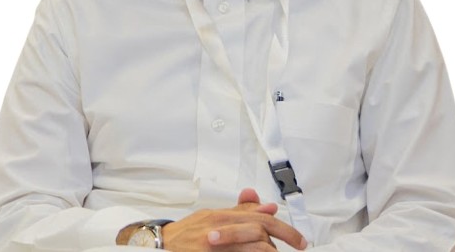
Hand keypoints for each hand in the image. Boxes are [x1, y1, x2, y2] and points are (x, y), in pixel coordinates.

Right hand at [160, 188, 306, 250]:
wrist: (156, 247)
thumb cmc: (184, 235)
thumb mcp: (211, 218)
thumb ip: (239, 213)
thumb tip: (268, 208)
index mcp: (221, 217)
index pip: (260, 219)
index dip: (285, 229)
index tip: (299, 240)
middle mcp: (218, 230)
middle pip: (259, 233)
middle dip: (281, 241)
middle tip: (296, 247)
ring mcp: (214, 246)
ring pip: (253, 248)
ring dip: (268, 251)